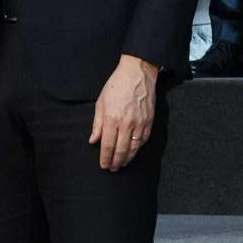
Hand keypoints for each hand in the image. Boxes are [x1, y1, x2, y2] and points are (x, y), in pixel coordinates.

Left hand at [92, 55, 160, 170]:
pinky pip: (143, 140)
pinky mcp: (149, 121)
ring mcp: (140, 123)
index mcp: (111, 119)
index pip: (107, 146)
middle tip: (112, 168)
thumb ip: (97, 124)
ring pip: (134, 148)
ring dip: (127, 159)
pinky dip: (138, 148)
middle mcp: (126, 124)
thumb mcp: (101, 103)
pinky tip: (133, 151)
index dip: (105, 158)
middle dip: (116, 162)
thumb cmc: (117, 86)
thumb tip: (93, 140)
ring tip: (122, 164)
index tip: (103, 166)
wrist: (137, 73)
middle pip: (121, 150)